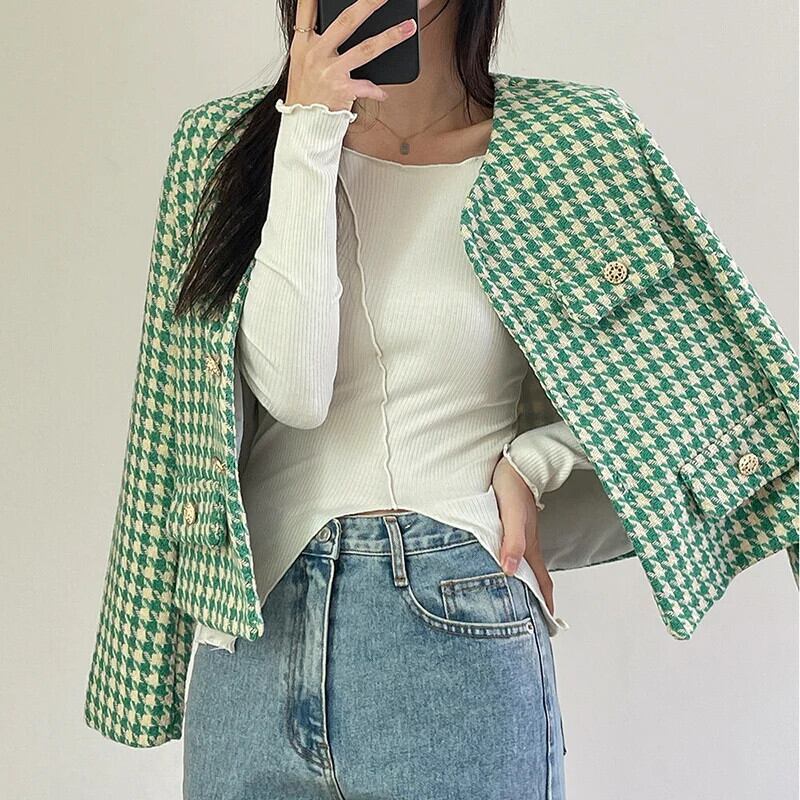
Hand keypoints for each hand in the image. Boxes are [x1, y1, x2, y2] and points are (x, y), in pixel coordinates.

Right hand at [287, 0, 417, 110]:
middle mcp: (316, 53)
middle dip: (369, 3)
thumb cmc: (306, 94)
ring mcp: (329, 71)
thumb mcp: (301, 63)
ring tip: (408, 27)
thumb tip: (344, 25)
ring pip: (366, 48)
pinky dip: (377, 90)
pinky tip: (383, 93)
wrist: (302, 125)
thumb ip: (317, 42)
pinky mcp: (341, 90)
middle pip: (347, 21)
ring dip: (390, 37)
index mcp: (304, 43)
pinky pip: (367, 86)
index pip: (307, 9)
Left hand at [492, 455, 554, 615]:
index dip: (545, 604)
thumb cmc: (511, 487)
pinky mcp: (512, 528)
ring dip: (523, 585)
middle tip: (530, 623)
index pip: (541, 582)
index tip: (548, 626)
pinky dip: (513, 567)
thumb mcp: (510, 515)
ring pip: (523, 567)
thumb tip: (509, 569)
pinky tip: (504, 570)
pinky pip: (514, 554)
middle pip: (534, 579)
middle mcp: (527, 545)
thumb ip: (511, 541)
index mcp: (529, 546)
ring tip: (517, 603)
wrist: (515, 464)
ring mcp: (521, 536)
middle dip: (535, 601)